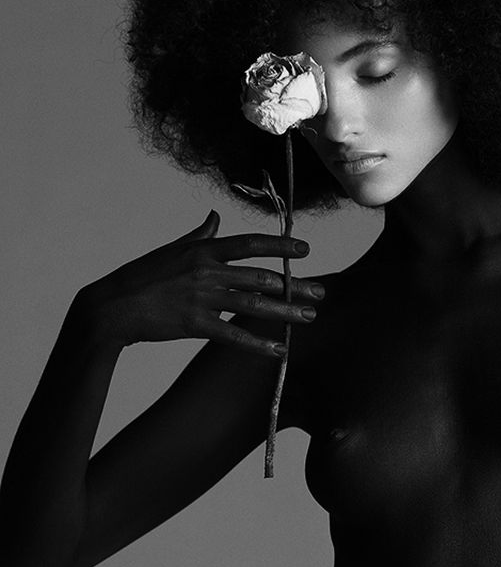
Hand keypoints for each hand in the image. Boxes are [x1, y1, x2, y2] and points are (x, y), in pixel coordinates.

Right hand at [75, 211, 322, 356]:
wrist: (112, 307)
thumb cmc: (142, 276)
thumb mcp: (172, 249)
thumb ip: (200, 235)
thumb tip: (215, 216)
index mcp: (204, 251)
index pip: (250, 244)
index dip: (280, 247)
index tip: (306, 250)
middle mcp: (207, 271)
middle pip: (261, 277)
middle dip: (295, 285)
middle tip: (321, 292)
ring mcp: (202, 298)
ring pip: (253, 304)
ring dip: (285, 311)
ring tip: (309, 316)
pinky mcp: (195, 324)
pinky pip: (233, 335)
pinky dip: (258, 344)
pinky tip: (279, 350)